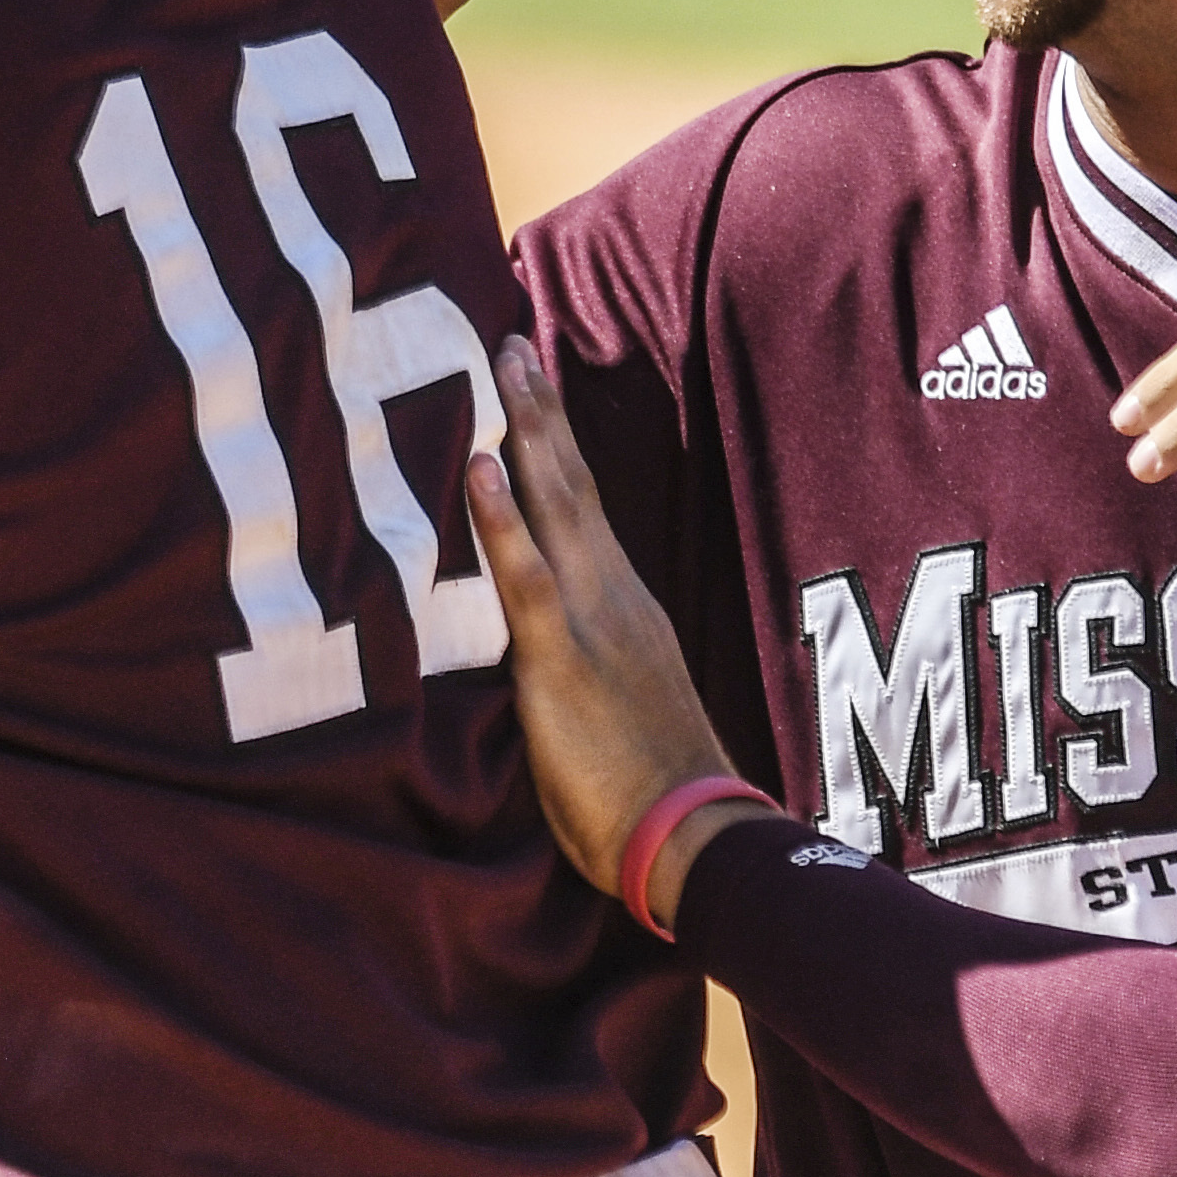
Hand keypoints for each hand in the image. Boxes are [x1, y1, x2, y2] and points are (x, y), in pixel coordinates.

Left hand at [461, 338, 751, 921]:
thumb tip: (547, 651)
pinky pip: (527, 576)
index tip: (534, 387)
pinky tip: (479, 465)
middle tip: (512, 337)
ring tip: (499, 360)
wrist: (696, 839)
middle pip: (574, 484)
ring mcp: (594, 621)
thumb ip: (581, 666)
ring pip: (555, 506)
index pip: (585, 511)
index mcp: (624, 607)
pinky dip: (501, 518)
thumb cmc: (651, 793)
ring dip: (525, 430)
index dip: (557, 448)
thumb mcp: (614, 710)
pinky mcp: (565, 660)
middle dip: (541, 409)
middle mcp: (615, 597)